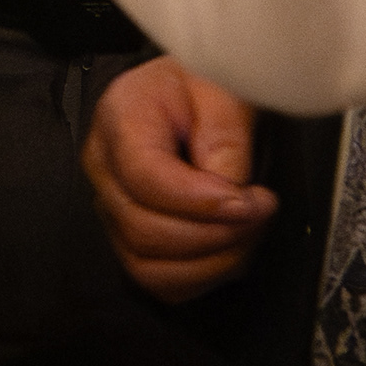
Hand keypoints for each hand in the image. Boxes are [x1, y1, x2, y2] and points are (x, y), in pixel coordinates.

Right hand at [83, 56, 275, 303]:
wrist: (195, 93)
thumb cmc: (206, 85)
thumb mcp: (224, 89)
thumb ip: (225, 138)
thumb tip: (229, 198)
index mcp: (120, 118)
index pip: (146, 178)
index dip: (200, 202)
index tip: (248, 201)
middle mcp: (104, 166)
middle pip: (145, 229)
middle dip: (214, 234)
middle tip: (261, 212)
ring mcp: (111, 207)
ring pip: (149, 265)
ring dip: (212, 261)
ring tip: (250, 231)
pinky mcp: (129, 236)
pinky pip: (159, 280)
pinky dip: (202, 277)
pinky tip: (230, 249)